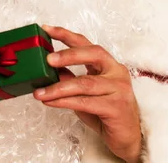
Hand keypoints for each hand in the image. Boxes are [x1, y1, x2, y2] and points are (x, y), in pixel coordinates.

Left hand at [33, 25, 141, 162]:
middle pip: (92, 54)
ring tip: (40, 92)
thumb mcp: (84, 92)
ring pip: (84, 83)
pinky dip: (64, 102)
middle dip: (67, 55)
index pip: (86, 44)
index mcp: (108, 65)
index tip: (46, 29)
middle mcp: (116, 72)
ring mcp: (119, 89)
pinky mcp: (116, 107)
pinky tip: (50, 102)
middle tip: (47, 59)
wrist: (127, 138)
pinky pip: (85, 102)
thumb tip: (46, 68)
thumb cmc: (105, 113)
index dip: (65, 35)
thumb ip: (70, 78)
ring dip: (58, 88)